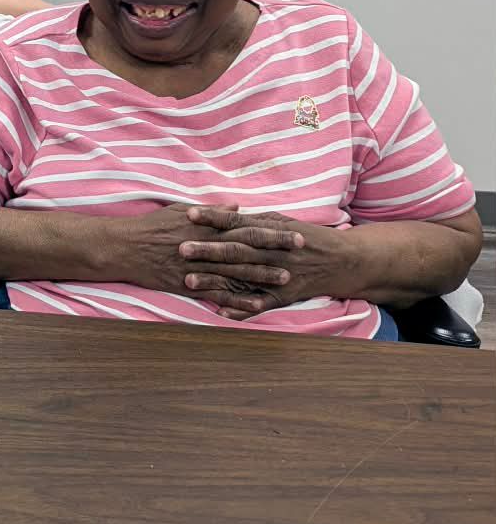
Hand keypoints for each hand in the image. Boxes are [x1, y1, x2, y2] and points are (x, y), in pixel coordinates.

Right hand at [108, 204, 291, 301]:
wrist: (124, 247)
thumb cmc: (151, 227)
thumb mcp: (180, 210)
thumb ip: (212, 211)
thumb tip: (238, 207)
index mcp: (207, 226)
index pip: (246, 227)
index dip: (272, 230)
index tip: (294, 231)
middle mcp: (206, 246)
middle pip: (248, 248)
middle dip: (276, 250)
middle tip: (302, 251)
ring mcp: (199, 266)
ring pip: (237, 271)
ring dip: (263, 275)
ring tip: (287, 278)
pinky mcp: (189, 285)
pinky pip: (218, 294)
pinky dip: (238, 300)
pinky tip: (257, 305)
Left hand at [177, 206, 356, 318]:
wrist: (344, 261)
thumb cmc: (309, 237)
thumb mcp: (284, 222)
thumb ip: (256, 220)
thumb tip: (228, 212)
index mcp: (272, 230)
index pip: (237, 222)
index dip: (213, 218)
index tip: (189, 214)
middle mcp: (274, 252)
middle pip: (236, 250)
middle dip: (206, 250)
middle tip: (180, 248)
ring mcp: (280, 275)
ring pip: (242, 277)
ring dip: (215, 280)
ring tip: (188, 281)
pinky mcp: (285, 295)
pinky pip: (260, 304)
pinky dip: (241, 309)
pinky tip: (219, 311)